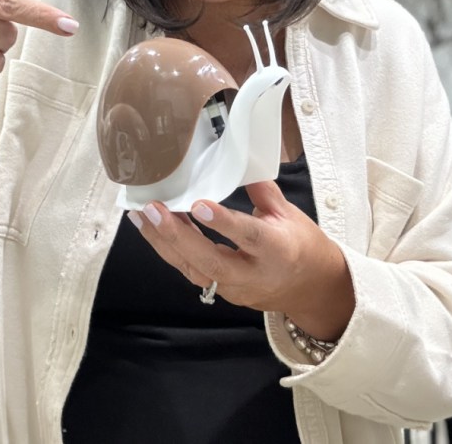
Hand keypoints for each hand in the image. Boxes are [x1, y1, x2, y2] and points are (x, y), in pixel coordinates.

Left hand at [131, 179, 354, 338]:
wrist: (311, 289)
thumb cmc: (302, 244)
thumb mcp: (289, 213)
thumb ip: (261, 189)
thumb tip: (238, 159)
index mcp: (278, 250)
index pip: (249, 236)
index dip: (223, 222)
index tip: (197, 205)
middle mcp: (254, 274)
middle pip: (211, 261)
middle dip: (178, 236)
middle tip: (152, 210)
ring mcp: (235, 288)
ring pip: (194, 269)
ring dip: (164, 243)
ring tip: (141, 216)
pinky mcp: (221, 292)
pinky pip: (191, 271)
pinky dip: (170, 250)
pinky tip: (152, 229)